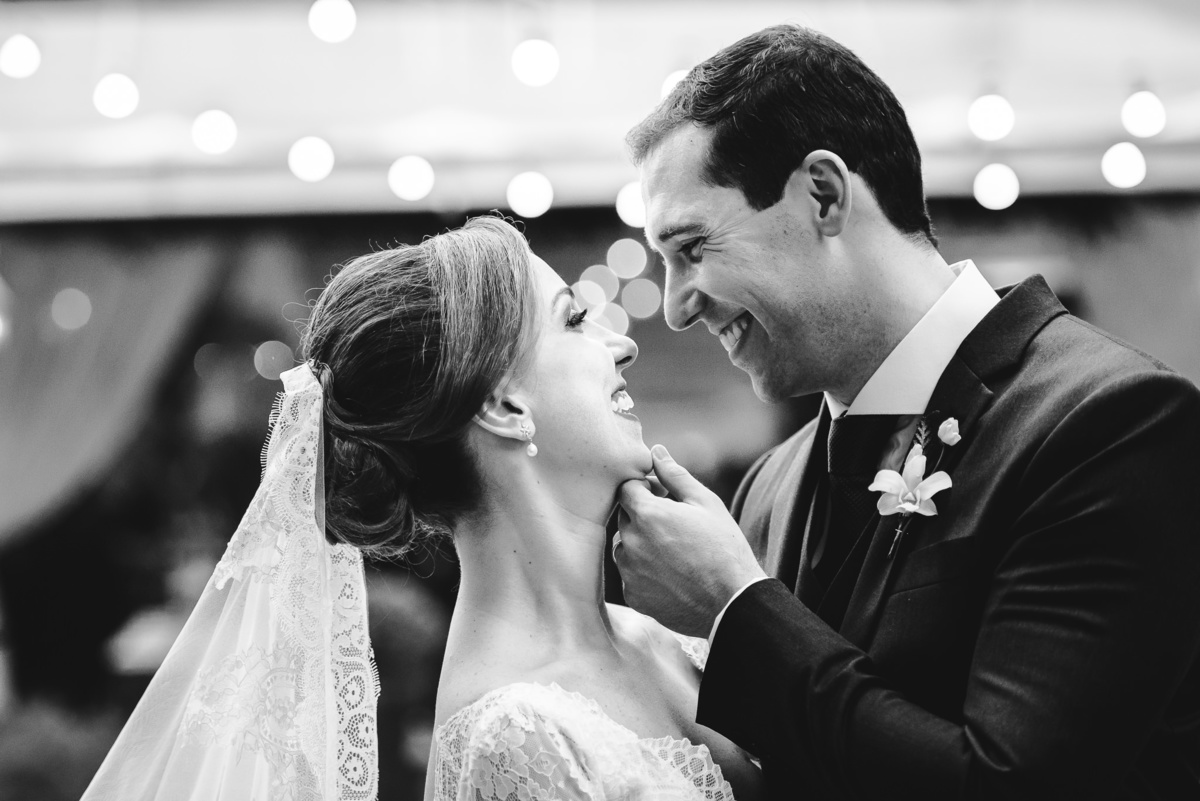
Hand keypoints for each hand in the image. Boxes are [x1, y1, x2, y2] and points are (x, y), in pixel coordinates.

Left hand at [615, 445, 766, 636]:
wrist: (733, 602)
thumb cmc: (724, 547)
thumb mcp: (705, 503)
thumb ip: (675, 475)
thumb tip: (656, 451)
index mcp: (647, 514)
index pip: (626, 488)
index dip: (645, 489)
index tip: (664, 497)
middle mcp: (630, 542)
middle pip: (624, 517)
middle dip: (644, 515)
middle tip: (676, 525)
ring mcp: (629, 572)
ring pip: (625, 546)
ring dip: (641, 543)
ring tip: (675, 552)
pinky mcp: (633, 596)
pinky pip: (631, 574)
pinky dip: (645, 571)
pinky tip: (672, 574)